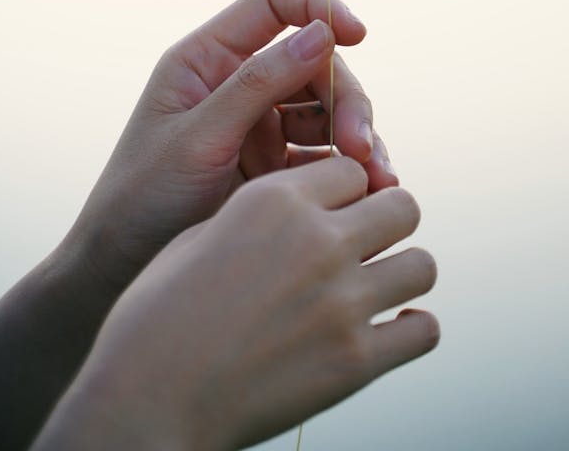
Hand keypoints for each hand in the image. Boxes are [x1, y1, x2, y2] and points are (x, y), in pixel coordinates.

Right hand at [33, 158, 438, 450]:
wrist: (145, 400)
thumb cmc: (157, 318)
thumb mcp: (201, 235)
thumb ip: (260, 214)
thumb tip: (299, 210)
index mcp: (274, 200)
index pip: (351, 169)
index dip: (345, 190)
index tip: (334, 211)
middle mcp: (317, 240)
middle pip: (402, 206)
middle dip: (387, 222)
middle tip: (366, 247)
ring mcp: (342, 302)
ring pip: (422, 265)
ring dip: (402, 274)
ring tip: (378, 289)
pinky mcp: (355, 362)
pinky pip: (423, 330)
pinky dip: (410, 331)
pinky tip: (386, 332)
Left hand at [68, 0, 396, 294]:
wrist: (118, 275)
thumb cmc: (141, 199)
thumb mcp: (197, 139)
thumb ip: (257, 85)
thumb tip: (320, 34)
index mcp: (208, 59)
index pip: (273, 5)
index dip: (318, 8)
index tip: (355, 33)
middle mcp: (238, 84)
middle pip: (315, 63)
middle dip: (346, 98)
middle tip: (360, 148)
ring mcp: (259, 126)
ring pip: (329, 110)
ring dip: (358, 136)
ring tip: (376, 181)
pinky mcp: (276, 170)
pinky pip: (328, 157)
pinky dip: (354, 171)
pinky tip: (372, 195)